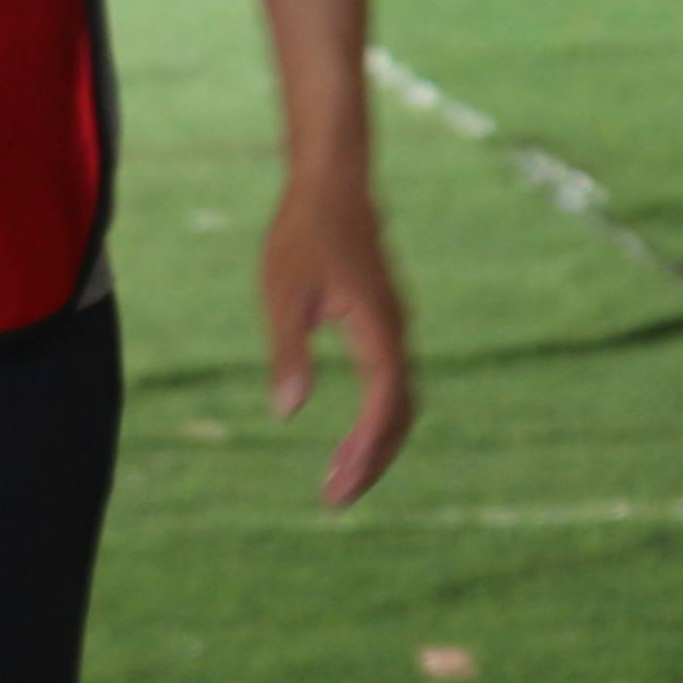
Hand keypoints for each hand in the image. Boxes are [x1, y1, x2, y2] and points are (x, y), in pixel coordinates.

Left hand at [258, 168, 414, 508]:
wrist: (332, 183)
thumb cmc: (302, 233)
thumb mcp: (283, 295)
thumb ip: (288, 352)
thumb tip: (289, 411)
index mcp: (378, 328)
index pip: (383, 404)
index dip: (365, 450)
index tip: (338, 485)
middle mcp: (396, 332)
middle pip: (400, 414)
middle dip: (372, 460)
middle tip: (335, 499)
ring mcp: (395, 328)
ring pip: (399, 401)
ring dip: (375, 444)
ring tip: (338, 478)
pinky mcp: (385, 324)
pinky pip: (391, 385)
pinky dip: (375, 419)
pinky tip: (350, 438)